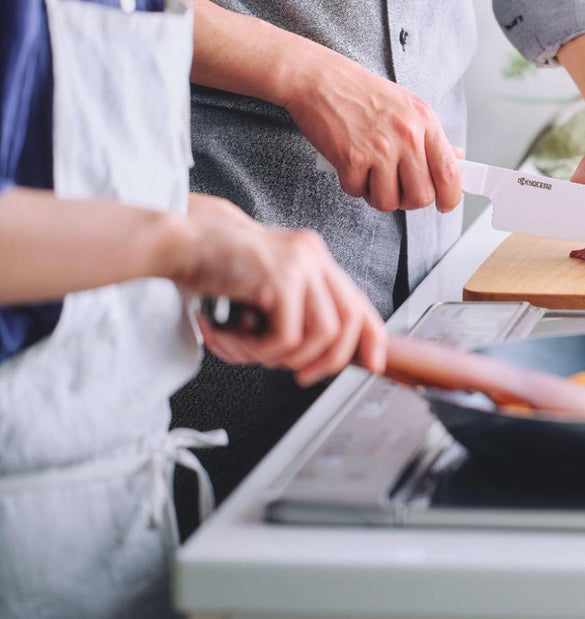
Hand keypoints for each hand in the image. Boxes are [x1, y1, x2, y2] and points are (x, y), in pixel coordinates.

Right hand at [164, 195, 388, 384]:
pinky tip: (230, 338)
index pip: (357, 302)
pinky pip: (287, 337)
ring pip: (320, 335)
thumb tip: (321, 356)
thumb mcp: (264, 287)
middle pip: (348, 322)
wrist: (178, 242)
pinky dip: (260, 351)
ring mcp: (300, 264)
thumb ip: (294, 309)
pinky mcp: (281, 278)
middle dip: (328, 361)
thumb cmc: (213, 269)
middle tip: (299, 376)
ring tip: (244, 350)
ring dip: (281, 357)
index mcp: (314, 258)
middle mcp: (313, 256)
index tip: (372, 365)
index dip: (371, 338)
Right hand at [281, 44, 462, 213]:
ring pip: (389, 201)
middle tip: (397, 187)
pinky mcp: (351, 158)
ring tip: (371, 173)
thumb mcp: (407, 106)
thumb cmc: (362, 93)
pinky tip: (350, 163)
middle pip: (421, 196)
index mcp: (424, 122)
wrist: (319, 78)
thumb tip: (458, 160)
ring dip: (378, 194)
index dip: (450, 197)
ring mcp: (379, 148)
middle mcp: (406, 136)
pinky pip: (357, 192)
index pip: (450, 173)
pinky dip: (353, 184)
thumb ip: (432, 137)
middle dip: (408, 200)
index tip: (444, 204)